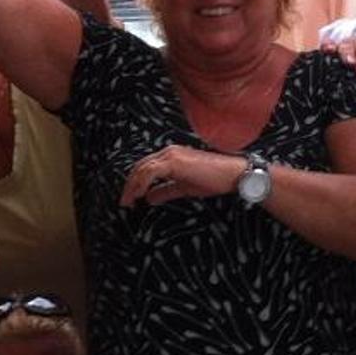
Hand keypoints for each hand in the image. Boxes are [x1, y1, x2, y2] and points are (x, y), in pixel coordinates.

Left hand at [118, 143, 242, 207]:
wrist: (231, 175)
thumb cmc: (213, 180)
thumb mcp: (184, 188)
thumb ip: (166, 191)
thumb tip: (149, 198)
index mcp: (171, 156)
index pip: (146, 167)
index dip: (135, 182)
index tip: (130, 198)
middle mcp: (168, 152)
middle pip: (140, 167)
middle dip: (130, 185)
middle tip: (124, 202)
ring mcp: (171, 154)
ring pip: (142, 168)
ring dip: (132, 186)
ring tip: (128, 201)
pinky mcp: (174, 161)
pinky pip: (150, 172)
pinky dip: (141, 183)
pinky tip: (139, 195)